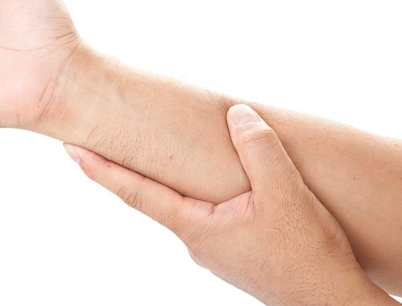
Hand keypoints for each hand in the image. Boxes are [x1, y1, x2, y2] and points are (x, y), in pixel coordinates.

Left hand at [64, 104, 400, 305]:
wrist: (330, 300)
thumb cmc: (307, 253)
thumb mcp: (286, 192)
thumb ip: (258, 148)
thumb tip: (237, 114)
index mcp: (195, 226)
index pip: (136, 192)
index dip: (101, 169)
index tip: (71, 149)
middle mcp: (195, 239)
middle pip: (153, 196)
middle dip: (127, 168)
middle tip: (98, 138)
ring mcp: (212, 248)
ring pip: (183, 204)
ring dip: (168, 179)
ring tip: (159, 149)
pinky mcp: (231, 250)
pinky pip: (206, 213)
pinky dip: (197, 192)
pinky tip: (216, 181)